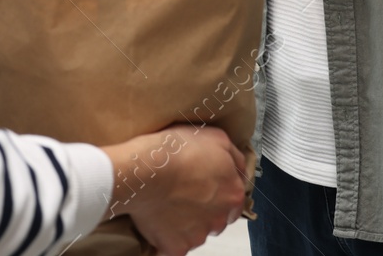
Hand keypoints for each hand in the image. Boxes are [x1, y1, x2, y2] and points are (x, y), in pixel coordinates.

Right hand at [102, 124, 247, 255]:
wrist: (144, 171)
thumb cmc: (175, 151)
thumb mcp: (216, 138)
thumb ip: (233, 157)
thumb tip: (238, 167)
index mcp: (233, 194)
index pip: (234, 201)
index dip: (218, 192)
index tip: (203, 186)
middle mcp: (219, 219)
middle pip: (216, 219)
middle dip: (203, 210)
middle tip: (183, 193)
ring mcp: (197, 236)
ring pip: (196, 233)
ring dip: (186, 222)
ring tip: (167, 202)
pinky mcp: (176, 247)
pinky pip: (174, 245)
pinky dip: (167, 235)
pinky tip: (157, 216)